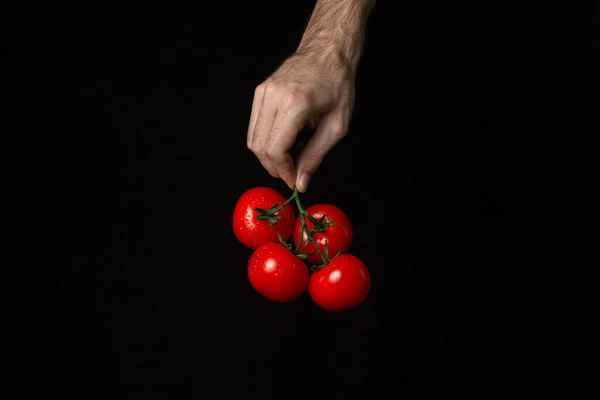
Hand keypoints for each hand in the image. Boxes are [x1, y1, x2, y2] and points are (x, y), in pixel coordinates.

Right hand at [247, 51, 354, 192]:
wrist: (328, 52)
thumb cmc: (338, 84)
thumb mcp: (336, 126)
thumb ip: (316, 156)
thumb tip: (301, 181)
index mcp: (294, 105)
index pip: (275, 150)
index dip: (283, 171)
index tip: (294, 180)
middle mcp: (273, 97)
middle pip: (259, 147)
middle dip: (275, 166)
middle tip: (294, 170)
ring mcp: (263, 92)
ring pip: (253, 138)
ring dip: (271, 154)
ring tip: (295, 150)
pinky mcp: (260, 91)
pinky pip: (255, 125)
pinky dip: (268, 139)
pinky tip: (289, 137)